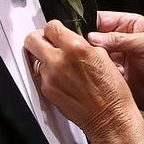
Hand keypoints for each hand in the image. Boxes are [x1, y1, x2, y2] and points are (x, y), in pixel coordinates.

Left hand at [24, 21, 143, 143]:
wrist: (109, 117)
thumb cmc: (111, 91)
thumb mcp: (103, 56)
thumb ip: (81, 44)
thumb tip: (70, 38)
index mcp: (75, 48)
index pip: (51, 26)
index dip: (54, 28)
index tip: (56, 32)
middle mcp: (59, 61)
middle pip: (32, 40)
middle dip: (39, 38)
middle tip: (46, 42)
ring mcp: (50, 77)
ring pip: (36, 59)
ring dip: (46, 59)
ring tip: (61, 66)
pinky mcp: (47, 91)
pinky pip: (41, 76)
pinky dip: (49, 74)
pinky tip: (64, 79)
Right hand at [88, 11, 143, 136]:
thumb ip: (120, 39)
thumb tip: (94, 37)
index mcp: (130, 25)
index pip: (103, 18)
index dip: (91, 24)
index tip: (81, 32)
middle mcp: (121, 38)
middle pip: (95, 36)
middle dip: (88, 42)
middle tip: (84, 49)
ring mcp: (115, 56)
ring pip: (93, 53)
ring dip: (91, 57)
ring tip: (91, 61)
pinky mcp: (111, 73)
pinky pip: (96, 68)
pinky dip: (94, 70)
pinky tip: (95, 72)